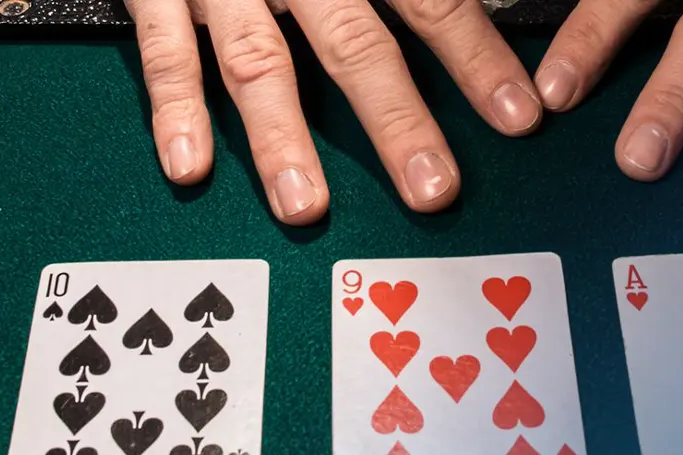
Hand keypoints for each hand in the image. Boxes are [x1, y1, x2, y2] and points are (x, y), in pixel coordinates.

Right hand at [128, 0, 543, 224]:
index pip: (429, 1)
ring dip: (281, 138)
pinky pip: (165, 50)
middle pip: (353, 43)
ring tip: (307, 206)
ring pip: (257, 61)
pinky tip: (190, 165)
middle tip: (432, 188)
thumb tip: (487, 6)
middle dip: (395, 121)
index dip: (475, 56)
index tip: (517, 114)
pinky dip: (174, 109)